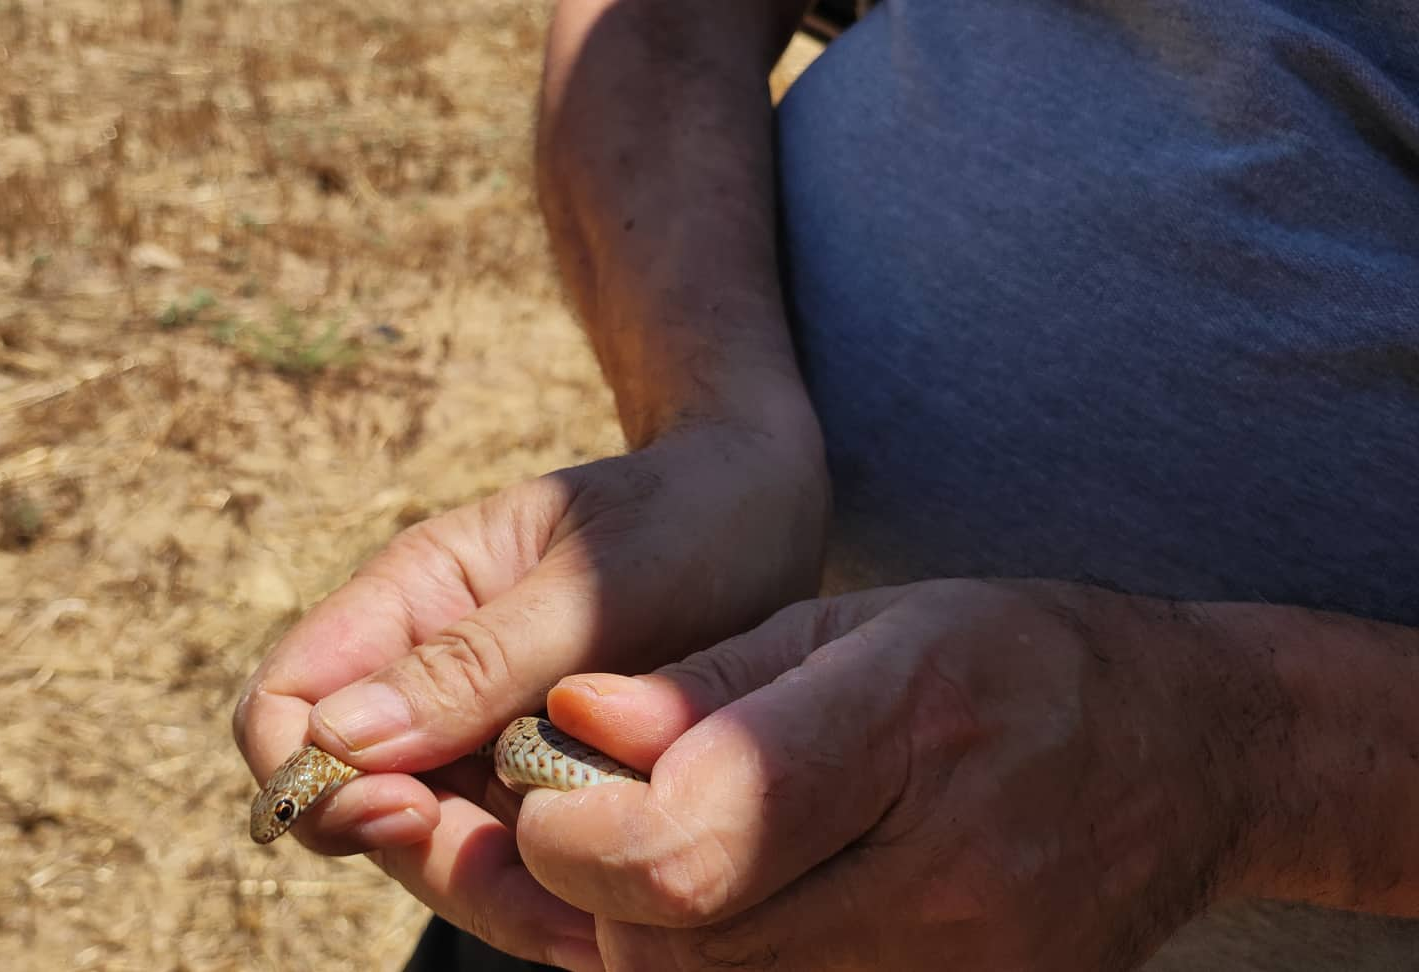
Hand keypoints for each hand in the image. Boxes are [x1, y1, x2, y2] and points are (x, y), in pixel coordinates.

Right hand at [232, 405, 827, 968]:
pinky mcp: (541, 777)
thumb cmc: (685, 519)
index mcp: (410, 600)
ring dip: (504, 898)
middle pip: (358, 805)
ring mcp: (480, 734)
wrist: (767, 513)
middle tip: (551, 902)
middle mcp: (426, 677)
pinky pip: (512, 859)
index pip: (285, 705)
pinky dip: (553, 896)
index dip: (312, 777)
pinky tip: (619, 919)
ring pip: (436, 851)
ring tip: (604, 931)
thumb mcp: (589, 588)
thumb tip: (337, 740)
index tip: (403, 811)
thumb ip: (473, 662)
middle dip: (434, 863)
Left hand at [516, 579, 1277, 970]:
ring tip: (675, 862)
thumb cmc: (1014, 662)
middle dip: (597, 895)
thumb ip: (706, 685)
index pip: (696, 843)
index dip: (581, 837)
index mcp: (908, 726)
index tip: (548, 801)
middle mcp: (944, 873)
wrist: (1195, 755)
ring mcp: (968, 971)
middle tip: (591, 832)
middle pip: (689, 946)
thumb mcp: (862, 625)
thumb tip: (569, 723)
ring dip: (657, 943)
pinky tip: (747, 909)